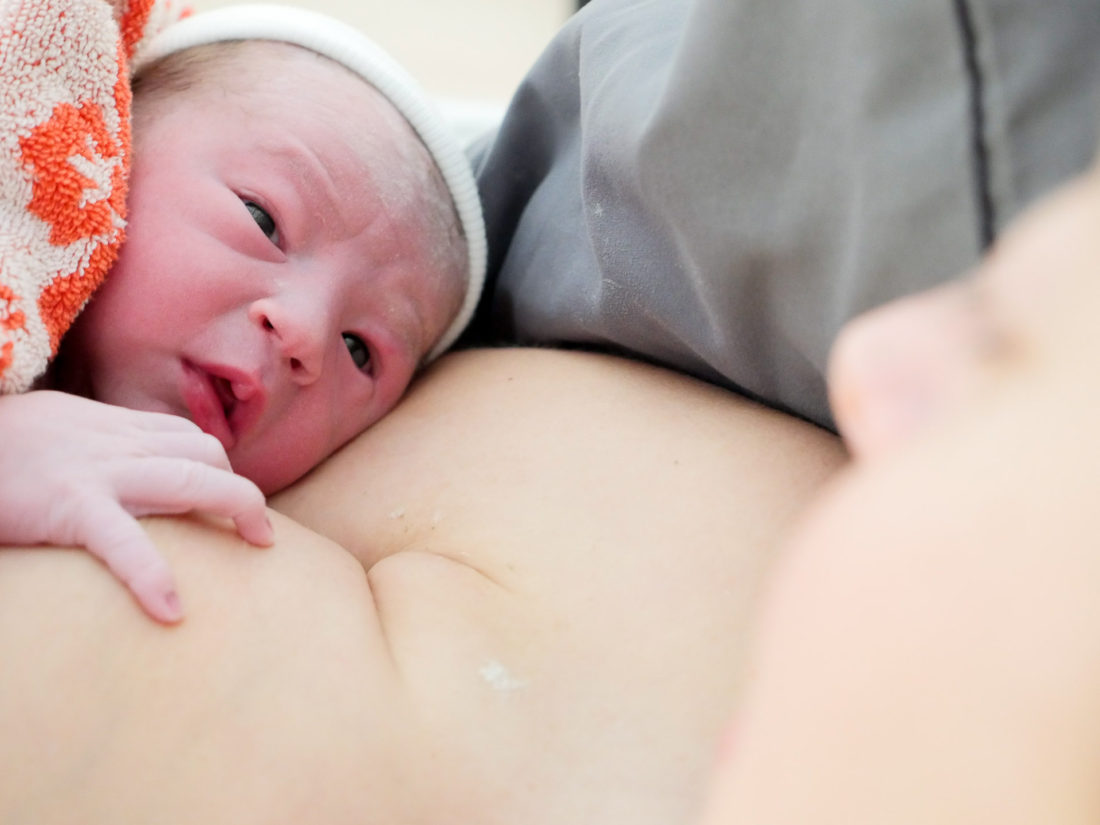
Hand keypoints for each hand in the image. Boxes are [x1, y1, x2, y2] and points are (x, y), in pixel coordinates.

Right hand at [0, 391, 273, 622]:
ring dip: (237, 508)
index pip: (186, 437)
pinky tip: (170, 610)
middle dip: (242, 490)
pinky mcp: (71, 504)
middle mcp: (117, 441)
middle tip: (261, 532)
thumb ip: (92, 445)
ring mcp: (99, 470)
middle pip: (204, 454)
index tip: (229, 497)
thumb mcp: (54, 430)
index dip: (217, 466)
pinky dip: (151, 574)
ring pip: (191, 481)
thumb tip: (117, 470)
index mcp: (111, 426)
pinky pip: (125, 540)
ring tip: (258, 544)